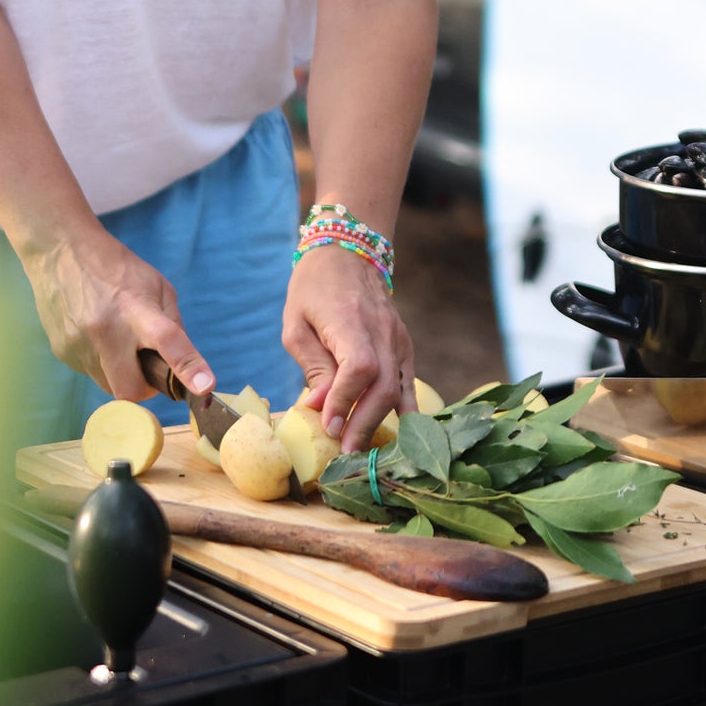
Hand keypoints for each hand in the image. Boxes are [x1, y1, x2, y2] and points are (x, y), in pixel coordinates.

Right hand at [16, 226, 212, 400]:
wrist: (61, 252)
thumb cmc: (117, 269)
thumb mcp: (157, 286)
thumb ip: (173, 326)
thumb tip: (183, 366)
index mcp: (136, 308)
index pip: (166, 340)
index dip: (187, 366)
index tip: (204, 386)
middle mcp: (105, 330)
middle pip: (131, 389)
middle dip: (145, 387)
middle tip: (148, 367)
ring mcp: (80, 344)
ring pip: (109, 385)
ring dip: (121, 373)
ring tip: (117, 340)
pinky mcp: (62, 352)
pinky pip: (91, 372)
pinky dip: (101, 362)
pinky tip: (96, 334)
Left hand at [284, 243, 411, 449]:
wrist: (348, 252)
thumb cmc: (312, 288)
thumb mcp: (297, 324)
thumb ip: (313, 366)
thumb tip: (318, 407)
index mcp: (350, 321)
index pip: (359, 367)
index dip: (345, 400)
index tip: (329, 425)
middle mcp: (382, 331)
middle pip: (381, 386)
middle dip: (363, 424)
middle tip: (343, 453)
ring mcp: (398, 339)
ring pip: (398, 388)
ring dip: (380, 423)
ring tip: (362, 450)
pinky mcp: (404, 345)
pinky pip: (408, 383)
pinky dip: (405, 411)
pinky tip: (402, 437)